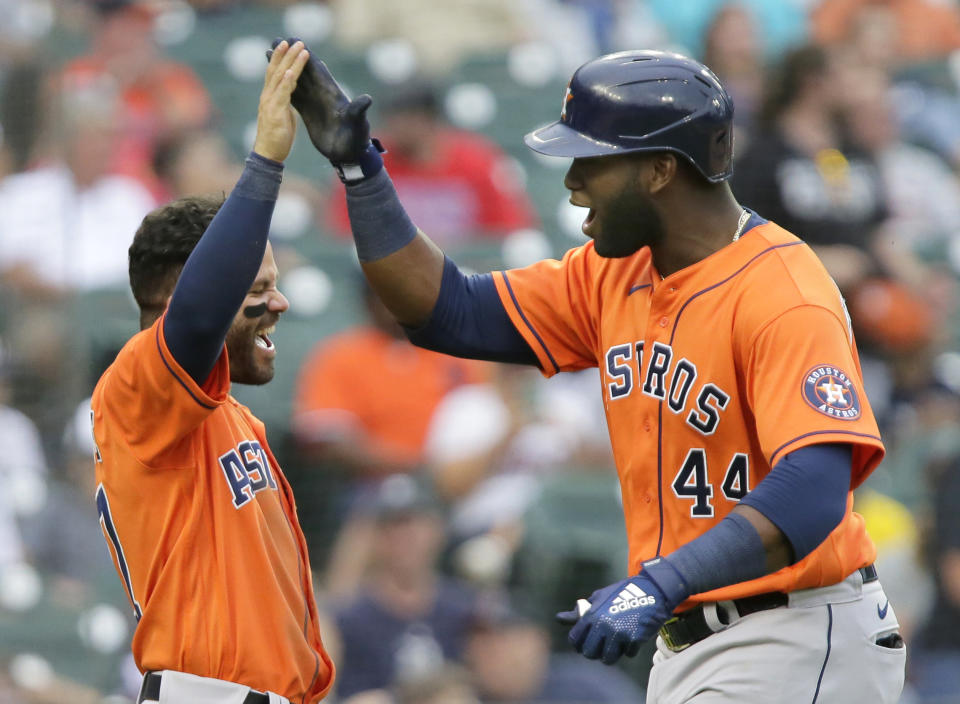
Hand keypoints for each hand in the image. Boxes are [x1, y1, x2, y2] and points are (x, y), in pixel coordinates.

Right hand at [253, 40, 309, 161]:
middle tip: (295, 39)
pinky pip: (282, 95)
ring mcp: (271, 103)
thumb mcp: (283, 115)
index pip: (275, 72)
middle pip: (276, 69)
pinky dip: (287, 82)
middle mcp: (268, 96)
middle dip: (285, 54)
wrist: (268, 155)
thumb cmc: (277, 137)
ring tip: (300, 48)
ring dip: (291, 62)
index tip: (289, 45)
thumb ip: (286, 101)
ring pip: (280, 77)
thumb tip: (291, 91)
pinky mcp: (276, 113)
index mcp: (271, 96)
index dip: (282, 58)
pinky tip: (292, 72)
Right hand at [268, 37, 372, 164]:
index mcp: (331, 94)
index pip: (317, 70)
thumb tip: (366, 99)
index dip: (306, 56)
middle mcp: (322, 95)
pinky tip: (274, 80)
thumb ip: (359, 110)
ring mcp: (315, 102)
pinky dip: (284, 86)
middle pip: (305, 70)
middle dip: (291, 55)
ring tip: (270, 54)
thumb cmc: (356, 140)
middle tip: (276, 39)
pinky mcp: (309, 112)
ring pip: (297, 80)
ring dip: (284, 68)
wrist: (350, 155)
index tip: (294, 40)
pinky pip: (294, 95)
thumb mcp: (358, 124)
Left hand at [557, 566, 681, 664]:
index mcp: (591, 615)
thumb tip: (559, 618)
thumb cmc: (621, 593)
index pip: (576, 640)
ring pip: (608, 659)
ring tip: (614, 645)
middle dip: (594, 652)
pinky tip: (630, 638)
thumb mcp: (598, 598)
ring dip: (611, 654)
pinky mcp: (634, 639)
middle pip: (590, 653)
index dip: (579, 643)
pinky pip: (627, 654)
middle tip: (600, 646)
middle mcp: (603, 626)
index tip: (584, 642)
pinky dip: (628, 649)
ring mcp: (619, 634)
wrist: (650, 590)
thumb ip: (580, 612)